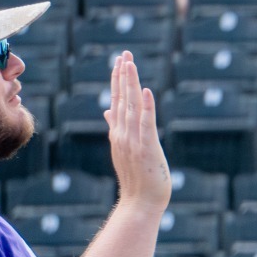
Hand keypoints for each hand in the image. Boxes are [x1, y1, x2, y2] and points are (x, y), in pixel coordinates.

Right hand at [104, 51, 168, 211]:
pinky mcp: (147, 148)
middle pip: (123, 99)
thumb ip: (116, 127)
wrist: (140, 202)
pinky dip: (147, 107)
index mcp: (119, 133)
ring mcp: (133, 140)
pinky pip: (146, 124)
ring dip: (131, 85)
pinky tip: (147, 91)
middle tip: (125, 54)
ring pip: (131, 107)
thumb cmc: (137, 178)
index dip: (119, 81)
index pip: (118, 101)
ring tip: (130, 64)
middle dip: (123, 75)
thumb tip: (108, 110)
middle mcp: (123, 133)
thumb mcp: (125, 149)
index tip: (120, 61)